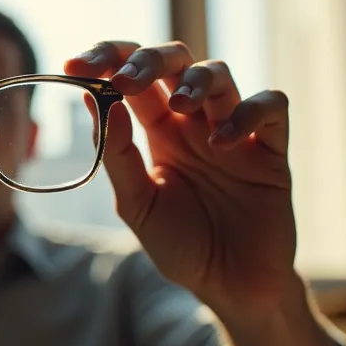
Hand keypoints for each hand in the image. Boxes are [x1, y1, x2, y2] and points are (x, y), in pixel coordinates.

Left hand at [66, 41, 296, 323]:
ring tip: (181, 107)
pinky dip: (248, 111)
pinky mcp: (270, 149)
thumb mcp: (137, 205)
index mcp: (158, 132)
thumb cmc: (182, 247)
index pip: (131, 77)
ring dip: (196, 79)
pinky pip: (271, 106)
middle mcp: (194, 123)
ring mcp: (234, 131)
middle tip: (125, 78)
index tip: (74, 63)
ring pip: (219, 72)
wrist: (231, 288)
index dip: (105, 61)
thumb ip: (117, 156)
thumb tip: (94, 100)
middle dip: (148, 58)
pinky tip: (223, 142)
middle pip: (174, 60)